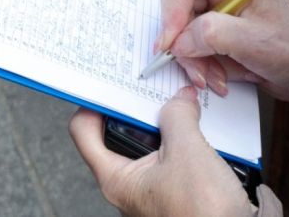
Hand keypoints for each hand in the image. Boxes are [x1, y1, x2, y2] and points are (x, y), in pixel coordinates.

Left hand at [69, 87, 252, 216]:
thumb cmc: (205, 214)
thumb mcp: (186, 150)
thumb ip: (178, 115)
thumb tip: (180, 100)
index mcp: (117, 179)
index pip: (83, 132)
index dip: (93, 103)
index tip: (108, 84)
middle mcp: (131, 185)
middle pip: (121, 131)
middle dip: (139, 107)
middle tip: (151, 86)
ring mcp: (156, 188)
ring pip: (154, 142)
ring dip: (169, 122)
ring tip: (182, 102)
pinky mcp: (181, 189)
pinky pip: (177, 155)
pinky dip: (188, 138)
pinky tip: (203, 126)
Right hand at [156, 0, 288, 112]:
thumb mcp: (253, 42)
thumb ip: (210, 34)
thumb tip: (178, 41)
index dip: (171, 8)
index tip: (170, 41)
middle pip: (178, 5)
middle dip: (183, 41)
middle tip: (197, 68)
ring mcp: (218, 8)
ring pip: (181, 29)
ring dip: (193, 59)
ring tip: (214, 78)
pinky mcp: (217, 29)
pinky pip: (191, 44)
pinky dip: (199, 64)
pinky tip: (218, 77)